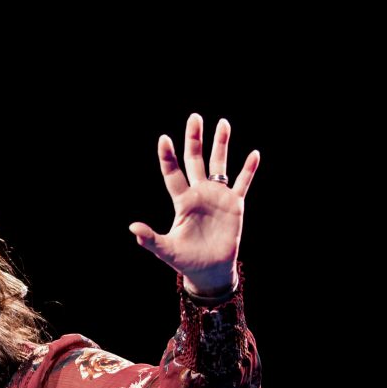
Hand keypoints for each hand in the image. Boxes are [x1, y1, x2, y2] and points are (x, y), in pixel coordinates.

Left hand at [129, 113, 259, 295]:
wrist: (208, 270)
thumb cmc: (185, 260)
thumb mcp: (166, 250)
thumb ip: (150, 239)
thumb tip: (133, 229)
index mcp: (182, 201)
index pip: (173, 174)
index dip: (168, 157)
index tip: (164, 139)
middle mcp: (199, 194)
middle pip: (196, 160)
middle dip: (195, 139)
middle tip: (194, 117)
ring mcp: (217, 197)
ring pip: (219, 165)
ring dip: (221, 144)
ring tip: (223, 122)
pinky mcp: (234, 205)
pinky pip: (242, 184)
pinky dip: (248, 170)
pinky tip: (253, 154)